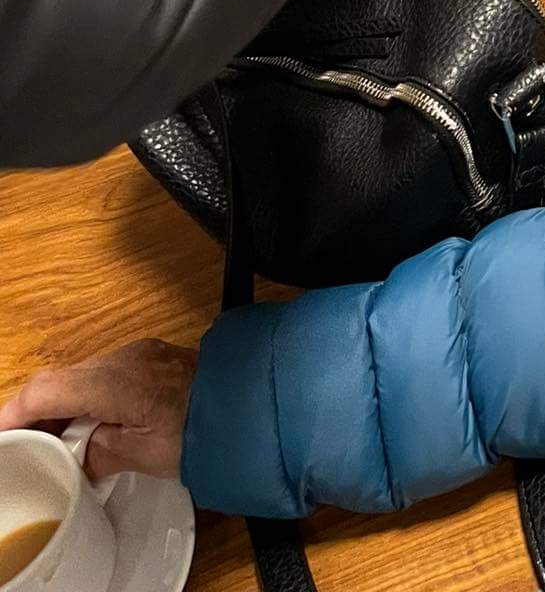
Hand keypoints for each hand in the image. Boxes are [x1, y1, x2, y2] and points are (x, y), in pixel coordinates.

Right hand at [0, 339, 194, 482]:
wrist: (255, 399)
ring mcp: (138, 353)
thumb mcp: (146, 454)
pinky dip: (84, 397)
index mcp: (114, 379)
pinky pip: (103, 374)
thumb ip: (100, 452)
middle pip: (59, 379)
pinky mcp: (151, 357)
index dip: (15, 413)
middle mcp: (122, 357)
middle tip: (22, 446)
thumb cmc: (205, 429)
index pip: (46, 389)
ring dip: (60, 405)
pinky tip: (85, 424)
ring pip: (80, 375)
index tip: (2, 437)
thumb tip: (75, 455)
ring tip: (50, 442)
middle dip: (34, 411)